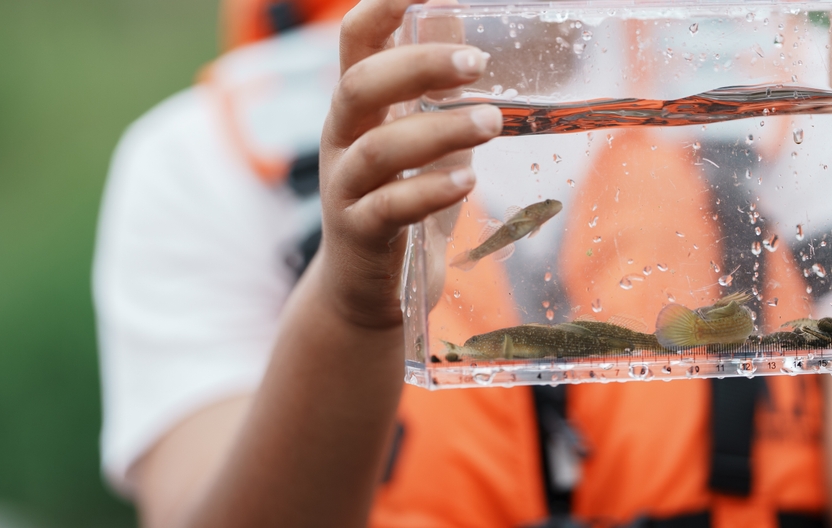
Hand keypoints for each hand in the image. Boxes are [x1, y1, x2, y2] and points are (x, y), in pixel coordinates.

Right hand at [318, 0, 501, 329]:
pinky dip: (428, 191)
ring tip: (491, 124)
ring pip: (377, 150)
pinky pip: (387, 209)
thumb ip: (436, 91)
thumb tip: (462, 23)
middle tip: (477, 63)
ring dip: (438, 131)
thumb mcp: (419, 141)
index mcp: (357, 110)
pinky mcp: (359, 236)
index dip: (379, 8)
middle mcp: (341, 142)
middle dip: (417, 66)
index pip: (356, 43)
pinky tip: (466, 180)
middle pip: (359, 86)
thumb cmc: (399, 204)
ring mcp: (344, 191)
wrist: (365, 289)